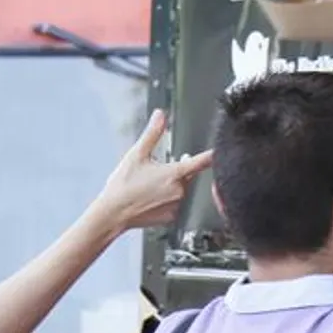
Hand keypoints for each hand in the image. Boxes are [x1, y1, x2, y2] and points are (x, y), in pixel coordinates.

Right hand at [92, 110, 216, 231]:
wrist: (112, 213)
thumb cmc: (123, 185)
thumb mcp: (137, 155)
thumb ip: (152, 134)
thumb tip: (160, 115)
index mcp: (174, 174)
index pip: (202, 161)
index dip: (212, 155)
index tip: (221, 151)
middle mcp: (179, 191)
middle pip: (188, 175)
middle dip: (179, 169)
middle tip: (159, 169)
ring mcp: (176, 205)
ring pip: (181, 189)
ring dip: (172, 184)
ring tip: (150, 185)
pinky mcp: (171, 217)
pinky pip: (175, 204)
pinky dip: (167, 199)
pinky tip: (151, 198)